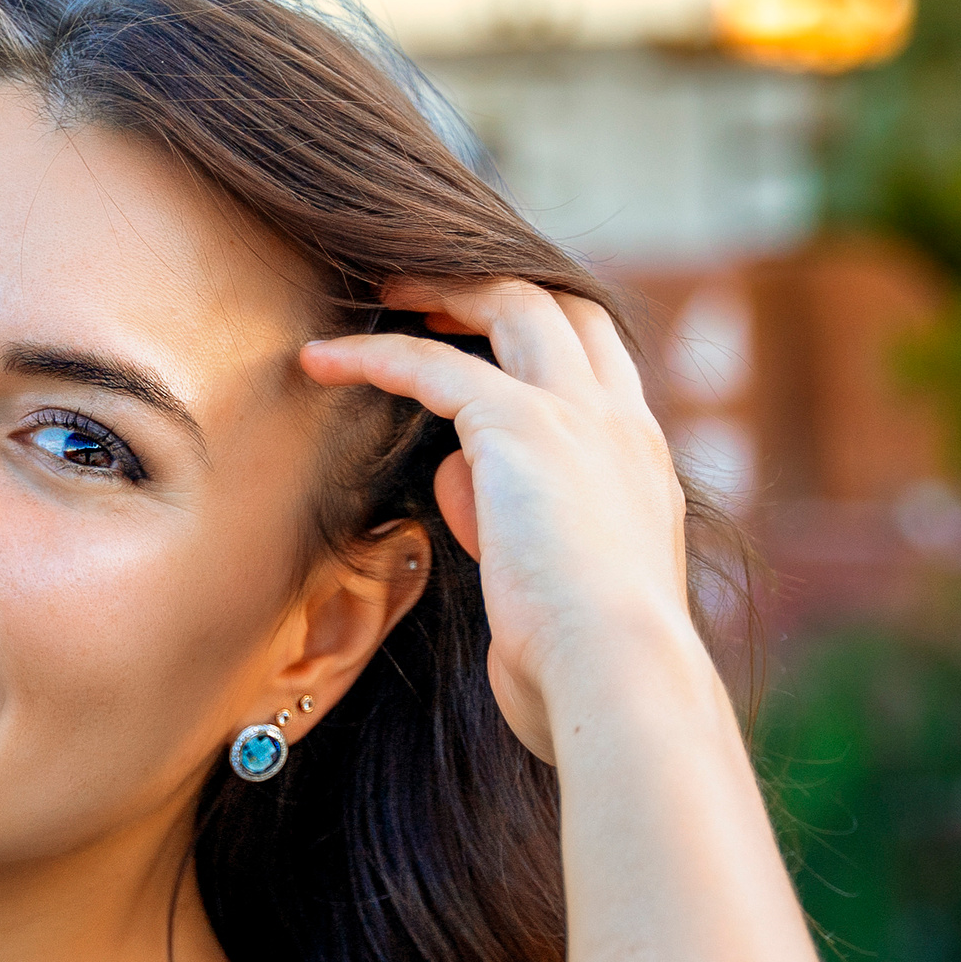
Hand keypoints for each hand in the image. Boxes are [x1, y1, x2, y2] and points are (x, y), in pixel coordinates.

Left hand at [300, 281, 690, 762]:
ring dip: (440, 288)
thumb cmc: (584, 661)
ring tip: (378, 290)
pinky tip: (319, 361)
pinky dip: (373, 355)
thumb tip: (457, 478)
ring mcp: (578, 417)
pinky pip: (433, 366)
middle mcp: (620, 424)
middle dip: (494, 286)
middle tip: (426, 292)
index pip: (599, 361)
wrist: (619, 675)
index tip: (483, 337)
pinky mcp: (523, 427)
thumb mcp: (551, 581)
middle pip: (563, 307)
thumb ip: (507, 522)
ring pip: (511, 305)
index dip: (544, 333)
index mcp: (640, 461)